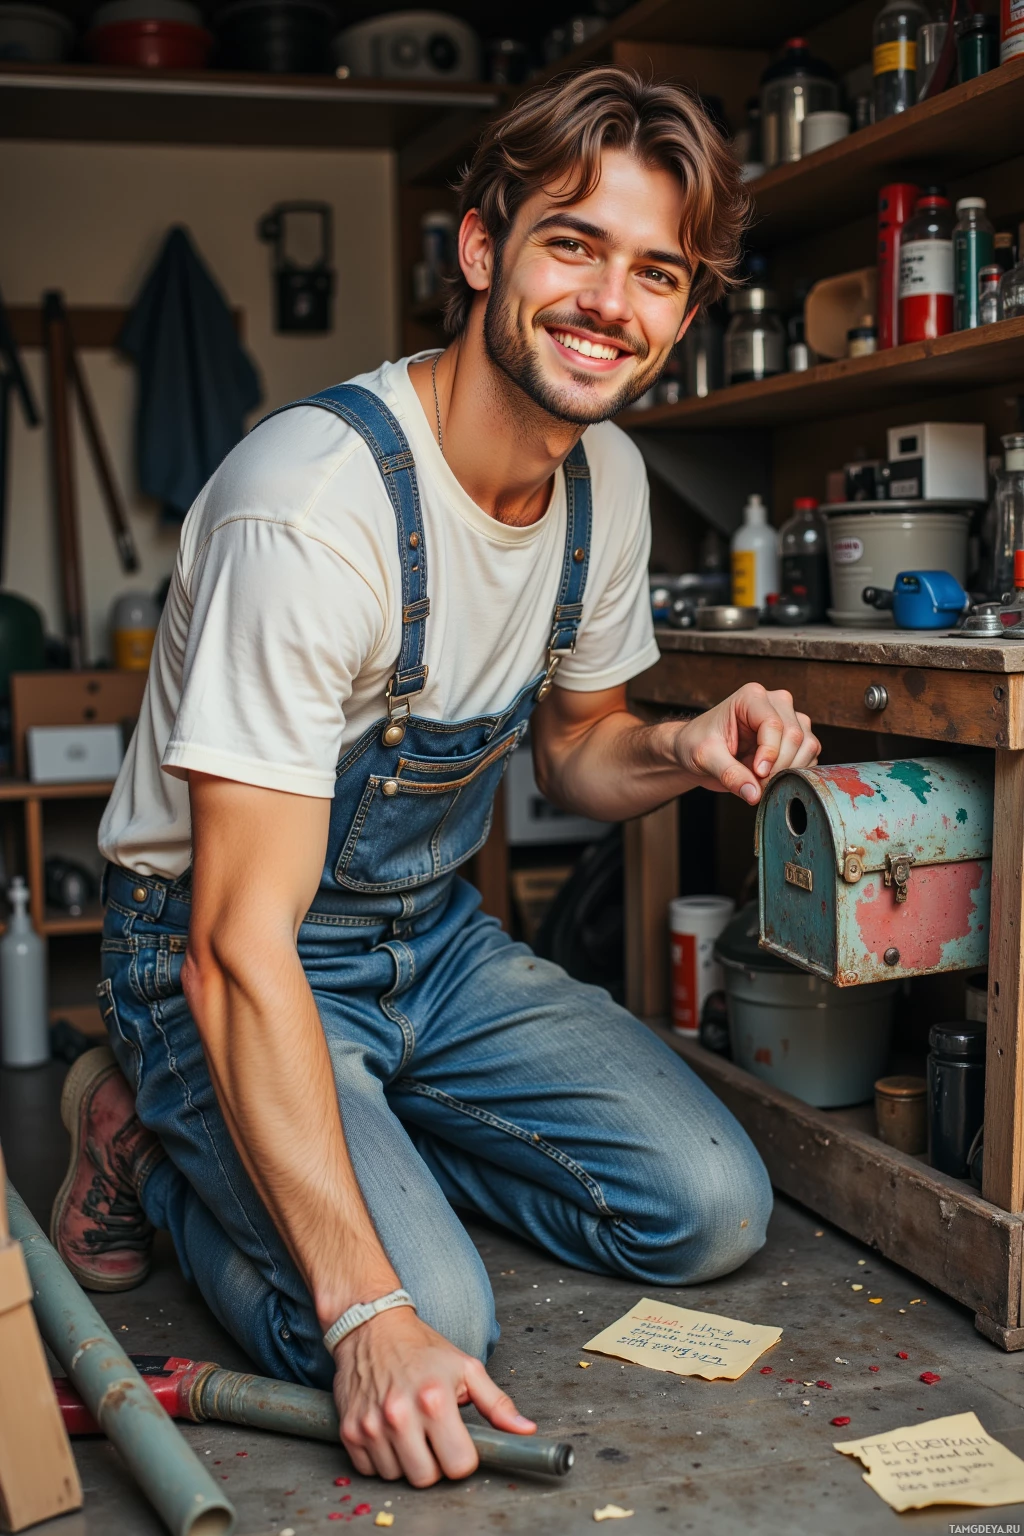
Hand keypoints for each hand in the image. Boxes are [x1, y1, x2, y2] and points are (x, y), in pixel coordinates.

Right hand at [333, 1307, 534, 1485]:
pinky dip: (380, 1458)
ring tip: (409, 1428)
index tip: (457, 1441)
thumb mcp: (466, 1367)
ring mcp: (371, 1425)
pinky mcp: (348, 1431)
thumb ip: (497, 1404)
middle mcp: (400, 1415)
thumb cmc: (421, 1347)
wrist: (371, 1327)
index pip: (459, 1465)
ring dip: (406, 1461)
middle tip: (432, 1436)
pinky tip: (387, 1431)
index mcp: (435, 1399)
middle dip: (434, 1463)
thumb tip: (526, 1429)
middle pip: (427, 1478)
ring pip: (397, 1477)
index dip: (462, 1457)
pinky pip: (369, 1470)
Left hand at [674, 683, 819, 804]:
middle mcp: (775, 702)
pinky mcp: (796, 737)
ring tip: (762, 781)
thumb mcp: (705, 758)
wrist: (694, 749)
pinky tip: (773, 777)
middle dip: (779, 766)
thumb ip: (729, 774)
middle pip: (794, 735)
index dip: (770, 753)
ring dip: (789, 770)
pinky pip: (809, 756)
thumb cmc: (696, 744)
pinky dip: (795, 772)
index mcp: (751, 697)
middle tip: (758, 784)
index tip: (757, 773)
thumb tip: (754, 794)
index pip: (773, 724)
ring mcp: (789, 718)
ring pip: (807, 745)